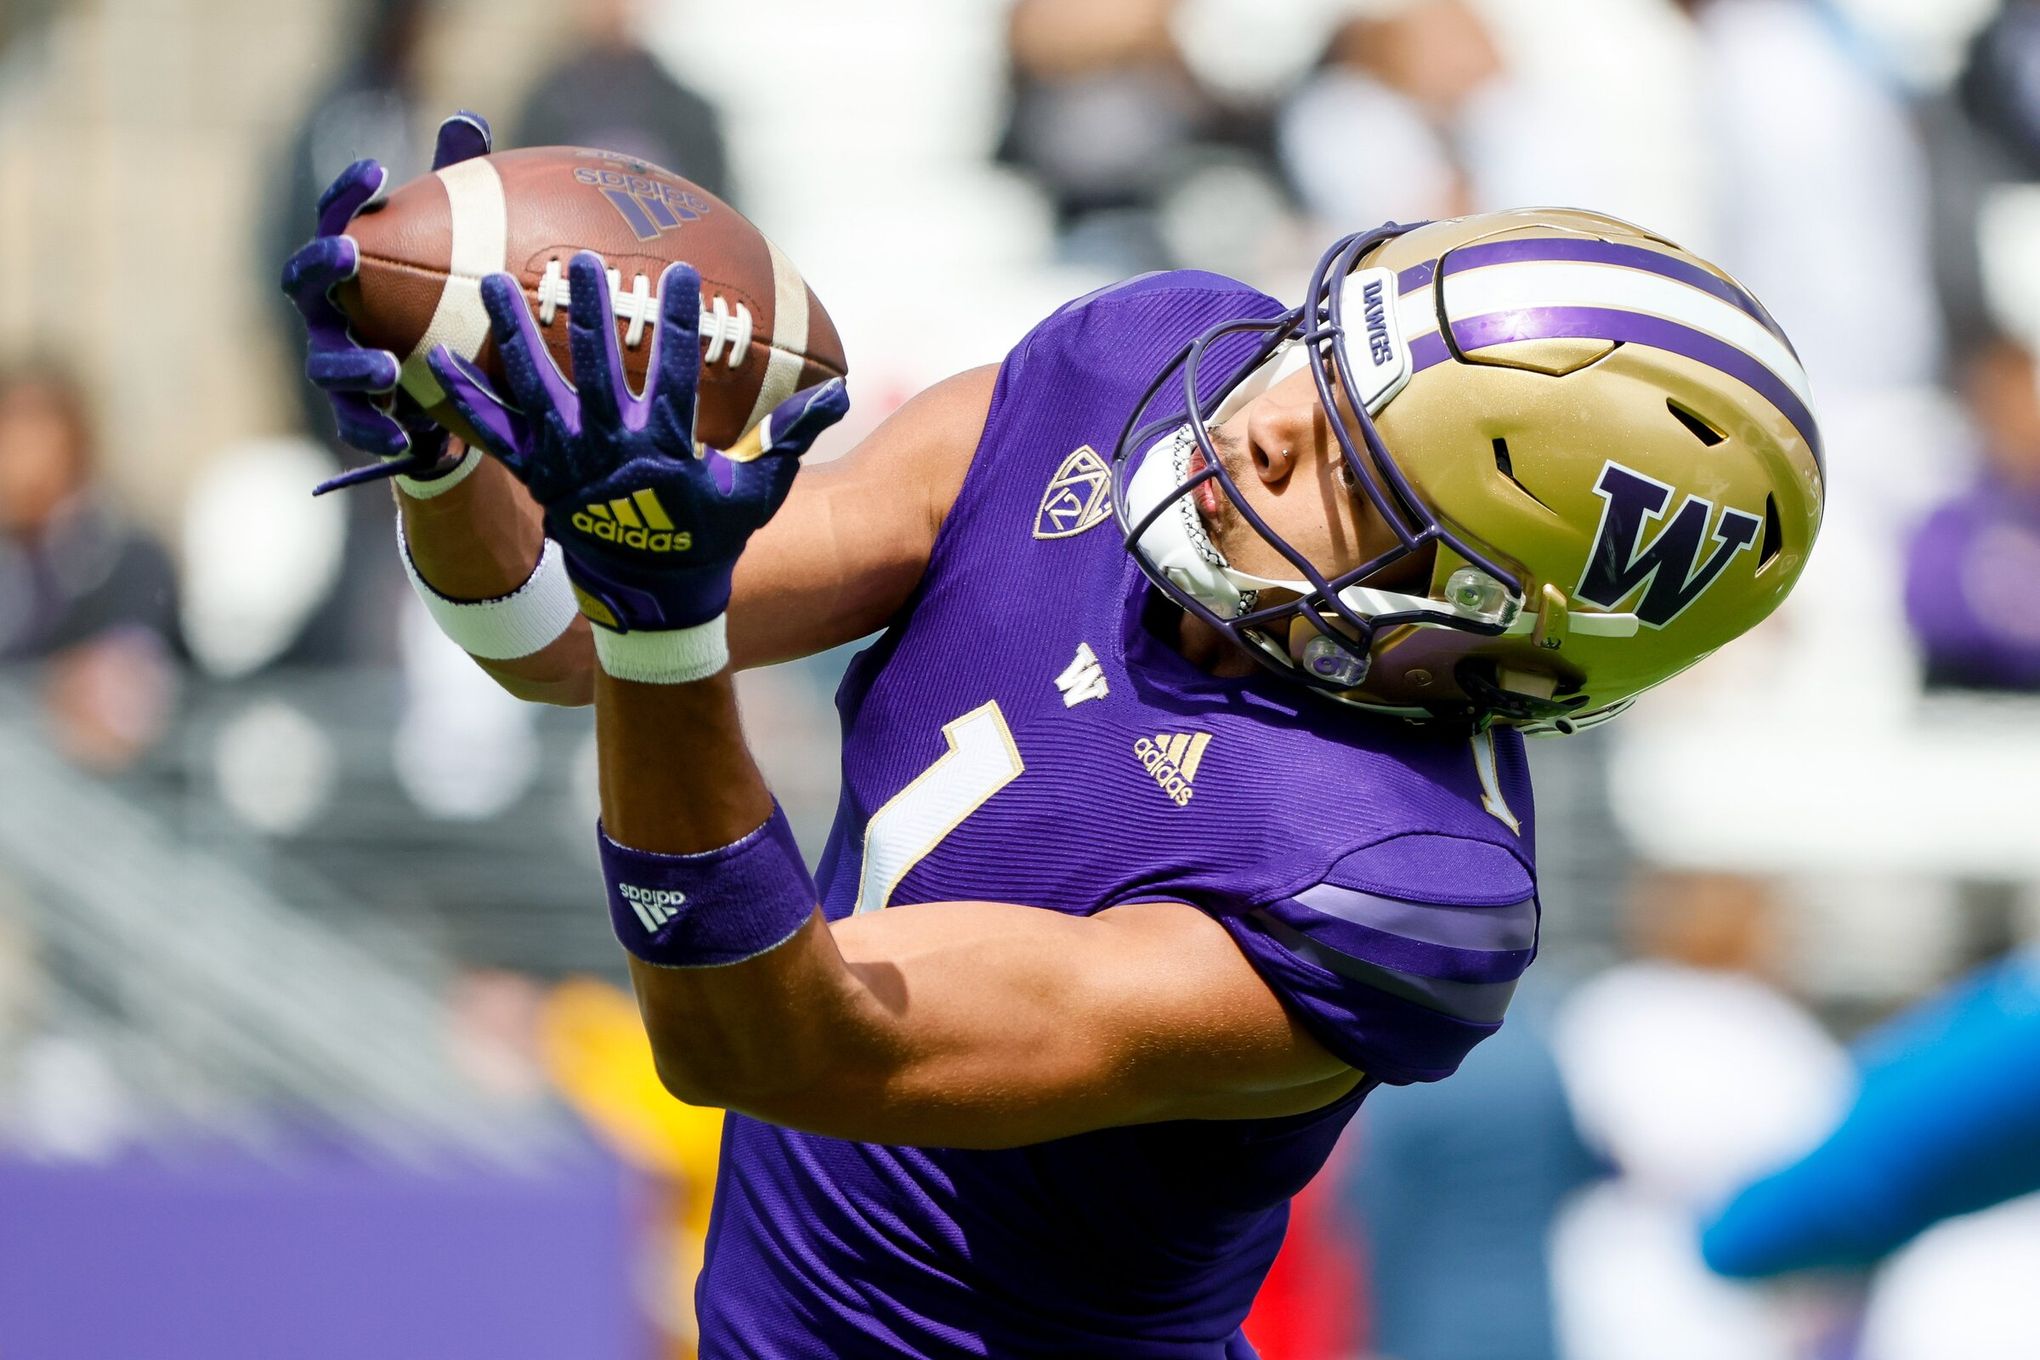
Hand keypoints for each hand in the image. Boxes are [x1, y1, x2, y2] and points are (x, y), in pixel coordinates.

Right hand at [279, 111, 491, 493]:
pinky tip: (409, 440)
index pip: (336, 220)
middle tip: (348, 254)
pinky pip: (356, 426)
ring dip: (353, 365)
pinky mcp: (353, 415)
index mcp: (349, 269)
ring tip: (387, 368)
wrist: (443, 387)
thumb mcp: (456, 248)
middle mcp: (329, 312)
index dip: (347, 193)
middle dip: (321, 266)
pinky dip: (378, 432)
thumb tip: (469, 118)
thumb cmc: (442, 301)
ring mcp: (333, 363)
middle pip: (305, 283)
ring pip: (326, 364)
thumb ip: (457, 190)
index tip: (378, 167)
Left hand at [427, 251, 847, 637]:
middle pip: (594, 367)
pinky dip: (466, 399)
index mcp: (666, 449)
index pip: (677, 373)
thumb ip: (793, 439)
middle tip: (581, 262)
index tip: (683, 273)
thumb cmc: (709, 536)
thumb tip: (840, 394)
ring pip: (535, 388)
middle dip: (587, 310)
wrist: (653, 597)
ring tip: (497, 282)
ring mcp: (565, 462)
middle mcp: (609, 450)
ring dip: (514, 333)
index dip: (682, 322)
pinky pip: (493, 434)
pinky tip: (438, 360)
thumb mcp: (759, 492)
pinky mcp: (535, 476)